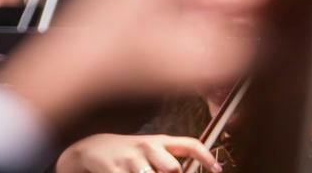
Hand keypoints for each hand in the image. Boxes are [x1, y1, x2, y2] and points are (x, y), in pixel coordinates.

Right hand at [56, 133, 220, 172]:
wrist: (93, 148)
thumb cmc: (129, 152)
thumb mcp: (150, 149)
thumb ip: (170, 158)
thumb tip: (188, 170)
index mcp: (159, 141)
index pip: (188, 144)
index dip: (206, 156)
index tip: (218, 170)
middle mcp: (146, 146)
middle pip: (173, 169)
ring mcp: (130, 159)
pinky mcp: (114, 171)